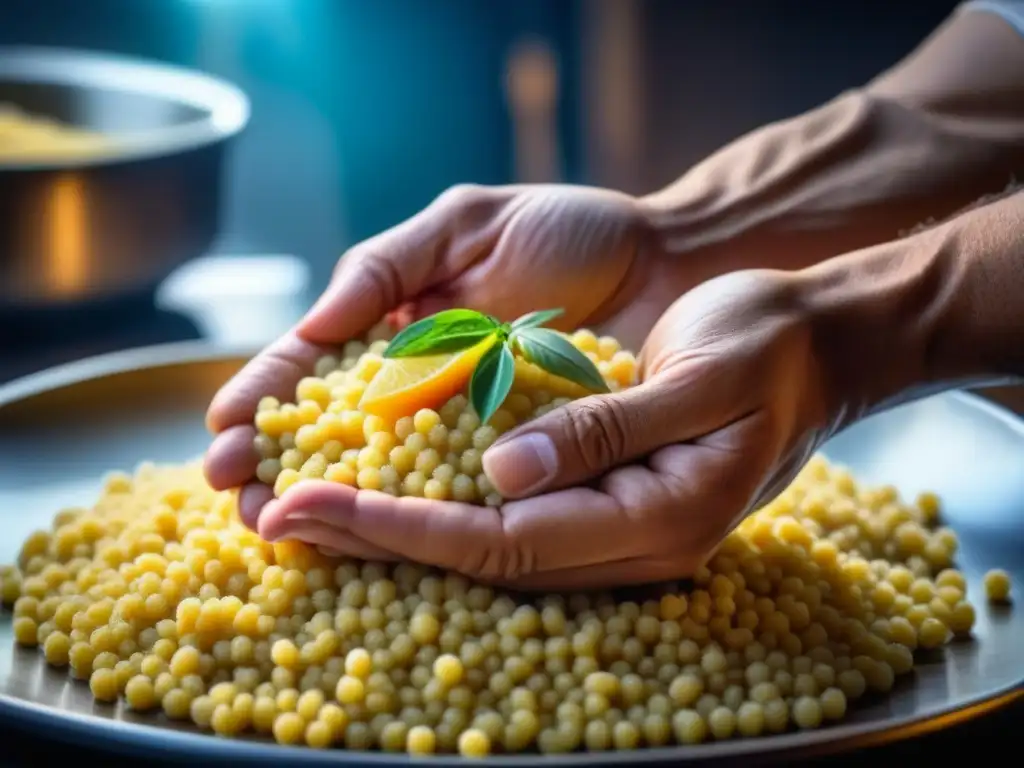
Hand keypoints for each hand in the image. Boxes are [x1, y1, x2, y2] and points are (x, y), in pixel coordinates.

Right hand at [204, 184, 684, 528]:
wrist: (671, 263)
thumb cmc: (574, 230)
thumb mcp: (467, 224)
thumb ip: (389, 265)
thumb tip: (312, 325)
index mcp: (400, 324)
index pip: (314, 368)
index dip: (264, 401)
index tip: (220, 436)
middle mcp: (427, 386)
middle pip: (335, 433)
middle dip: (278, 463)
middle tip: (236, 497)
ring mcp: (472, 429)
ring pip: (386, 473)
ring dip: (330, 499)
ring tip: (276, 525)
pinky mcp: (523, 460)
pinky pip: (461, 493)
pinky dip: (415, 516)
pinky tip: (371, 538)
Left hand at [256, 269, 836, 589]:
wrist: (818, 343)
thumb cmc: (770, 346)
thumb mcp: (702, 375)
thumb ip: (608, 431)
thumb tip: (501, 475)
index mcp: (659, 520)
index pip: (505, 543)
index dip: (403, 530)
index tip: (312, 508)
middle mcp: (630, 542)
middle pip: (479, 558)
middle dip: (373, 540)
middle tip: (275, 521)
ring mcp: (617, 527)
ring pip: (486, 545)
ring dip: (394, 530)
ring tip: (307, 513)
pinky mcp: (604, 499)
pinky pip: (509, 518)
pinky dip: (439, 507)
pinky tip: (387, 493)